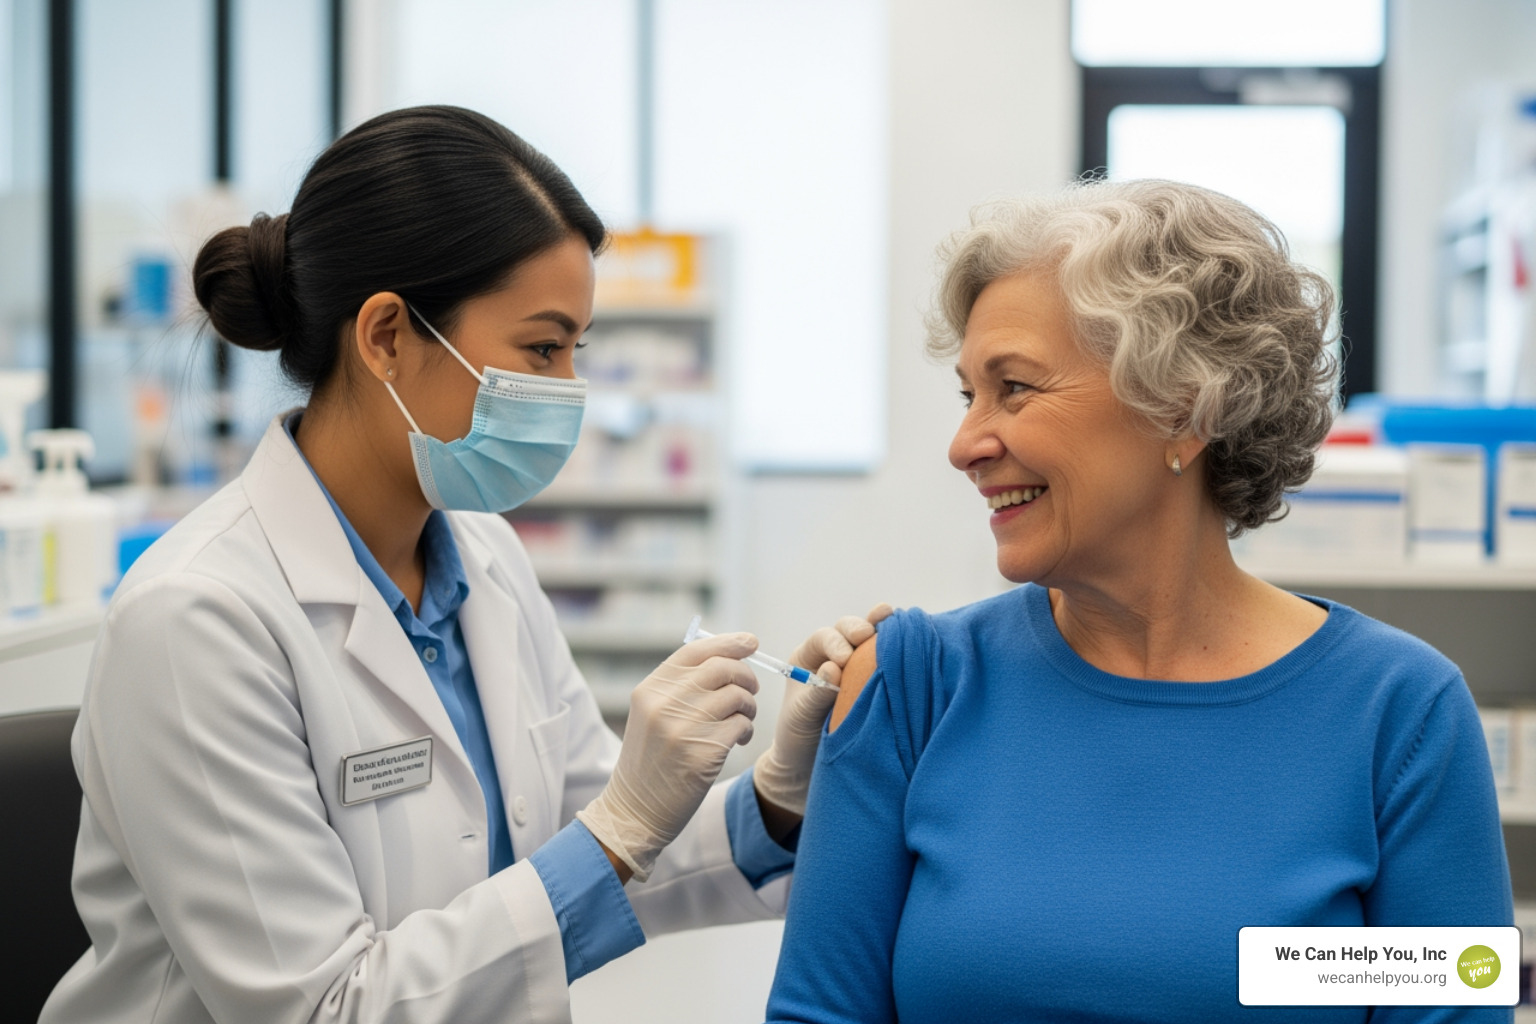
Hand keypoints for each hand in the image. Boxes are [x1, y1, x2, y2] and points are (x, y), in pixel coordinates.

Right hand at [576, 632, 758, 881]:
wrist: (635, 811)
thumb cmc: (650, 759)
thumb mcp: (651, 715)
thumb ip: (680, 686)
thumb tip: (728, 656)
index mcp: (650, 690)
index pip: (695, 651)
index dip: (728, 642)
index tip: (751, 642)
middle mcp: (664, 704)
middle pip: (722, 669)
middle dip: (745, 676)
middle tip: (751, 690)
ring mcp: (683, 729)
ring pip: (737, 696)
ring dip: (748, 706)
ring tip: (742, 720)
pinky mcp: (704, 754)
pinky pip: (741, 725)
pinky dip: (746, 729)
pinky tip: (738, 740)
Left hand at [753, 604, 893, 824]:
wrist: (810, 765)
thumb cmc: (799, 737)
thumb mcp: (802, 716)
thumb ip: (816, 693)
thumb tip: (834, 669)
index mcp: (809, 658)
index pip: (824, 638)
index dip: (835, 643)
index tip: (842, 660)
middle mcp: (833, 655)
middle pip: (848, 631)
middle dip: (858, 629)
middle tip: (866, 637)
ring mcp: (856, 666)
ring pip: (870, 639)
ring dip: (881, 630)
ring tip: (891, 619)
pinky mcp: (876, 680)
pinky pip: (885, 659)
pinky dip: (895, 647)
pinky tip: (907, 637)